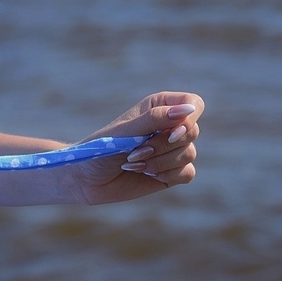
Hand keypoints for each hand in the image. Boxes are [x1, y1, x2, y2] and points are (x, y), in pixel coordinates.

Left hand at [65, 91, 203, 205]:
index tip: (172, 132)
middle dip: (164, 145)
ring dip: (159, 162)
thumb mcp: (126, 131)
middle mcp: (169, 125)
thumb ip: (156, 119)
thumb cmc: (102, 147)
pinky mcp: (173, 171)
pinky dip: (166, 174)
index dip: (189, 117)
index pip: (193, 103)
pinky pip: (187, 173)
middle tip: (137, 150)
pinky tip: (146, 173)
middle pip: (192, 131)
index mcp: (159, 106)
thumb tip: (187, 110)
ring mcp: (172, 149)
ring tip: (134, 162)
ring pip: (189, 154)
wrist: (88, 178)